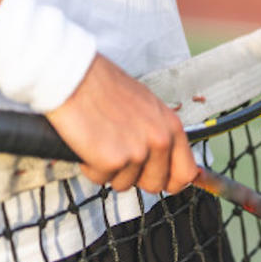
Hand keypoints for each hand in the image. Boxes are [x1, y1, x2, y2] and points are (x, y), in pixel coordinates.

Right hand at [45, 54, 197, 193]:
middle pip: (155, 184)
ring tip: (101, 141)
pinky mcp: (112, 160)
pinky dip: (90, 167)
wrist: (74, 77)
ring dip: (110, 170)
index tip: (163, 181)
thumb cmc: (104, 87)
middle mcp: (160, 141)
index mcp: (171, 127)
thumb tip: (167, 157)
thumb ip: (160, 133)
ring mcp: (137, 152)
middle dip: (135, 176)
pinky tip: (88, 143)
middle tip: (119, 153)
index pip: (186, 173)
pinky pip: (101, 179)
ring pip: (124, 184)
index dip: (172, 182)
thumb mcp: (147, 107)